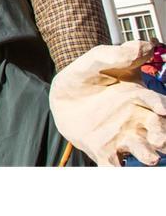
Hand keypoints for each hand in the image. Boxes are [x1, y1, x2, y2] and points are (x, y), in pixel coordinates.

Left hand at [49, 41, 165, 166]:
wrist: (60, 93)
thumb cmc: (85, 75)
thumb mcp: (98, 59)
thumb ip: (118, 54)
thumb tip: (144, 46)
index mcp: (139, 98)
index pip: (157, 104)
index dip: (161, 106)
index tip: (162, 108)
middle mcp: (136, 120)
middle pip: (158, 131)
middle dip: (162, 136)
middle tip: (159, 138)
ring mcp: (121, 136)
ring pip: (143, 150)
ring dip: (148, 154)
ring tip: (149, 156)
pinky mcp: (104, 149)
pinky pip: (114, 163)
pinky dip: (118, 169)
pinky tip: (117, 169)